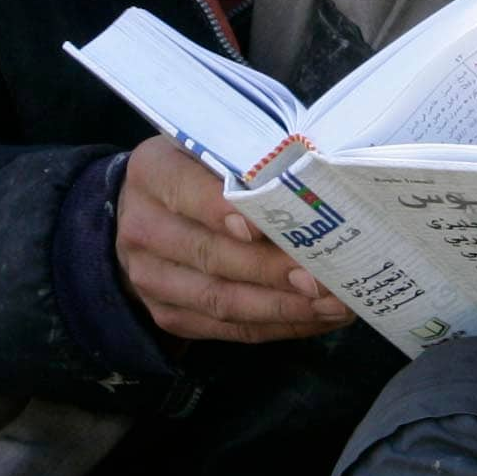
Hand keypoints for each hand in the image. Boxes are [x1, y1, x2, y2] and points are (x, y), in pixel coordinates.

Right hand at [116, 135, 353, 343]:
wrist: (144, 212)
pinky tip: (316, 318)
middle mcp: (143, 227)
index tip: (263, 227)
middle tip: (322, 276)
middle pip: (209, 254)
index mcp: (152, 173)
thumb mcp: (209, 146)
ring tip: (333, 304)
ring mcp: (152, 278)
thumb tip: (308, 185)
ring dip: (282, 307)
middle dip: (271, 269)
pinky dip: (277, 326)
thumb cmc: (197, 169)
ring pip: (221, 300)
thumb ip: (247, 161)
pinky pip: (228, 329)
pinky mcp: (170, 315)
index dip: (223, 210)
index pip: (186, 191)